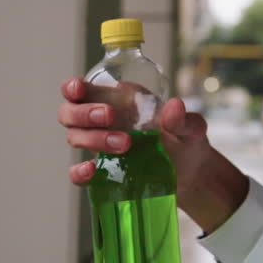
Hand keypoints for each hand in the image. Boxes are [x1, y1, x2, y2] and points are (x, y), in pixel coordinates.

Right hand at [59, 77, 248, 232]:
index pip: (83, 90)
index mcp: (118, 100)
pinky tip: (92, 170)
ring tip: (125, 144)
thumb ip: (182, 118)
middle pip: (70, 113)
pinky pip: (77, 173)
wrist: (192, 175)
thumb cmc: (186, 141)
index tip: (78, 89)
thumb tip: (175, 106)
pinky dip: (79, 172)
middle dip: (84, 113)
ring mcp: (100, 147)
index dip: (73, 88)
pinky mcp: (103, 172)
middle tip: (110, 117)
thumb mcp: (190, 127)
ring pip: (75, 138)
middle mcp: (103, 121)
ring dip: (94, 138)